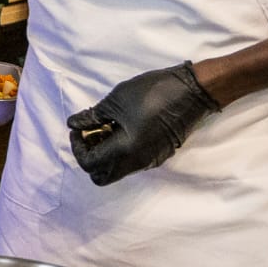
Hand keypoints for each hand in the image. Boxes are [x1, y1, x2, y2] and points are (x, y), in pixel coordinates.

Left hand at [68, 64, 221, 186]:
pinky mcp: (160, 154)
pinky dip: (119, 150)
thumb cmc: (153, 93)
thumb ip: (91, 117)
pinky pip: (131, 161)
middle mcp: (138, 163)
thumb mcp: (116, 101)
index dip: (77, 147)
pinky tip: (120, 127)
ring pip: (118, 169)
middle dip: (90, 156)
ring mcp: (151, 160)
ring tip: (104, 126)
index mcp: (125, 152)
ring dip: (105, 152)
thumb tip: (74, 125)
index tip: (78, 129)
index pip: (89, 164)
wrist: (193, 91)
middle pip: (102, 175)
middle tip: (89, 132)